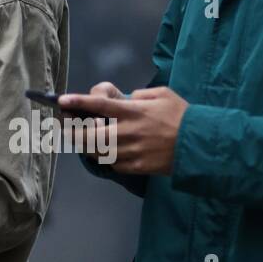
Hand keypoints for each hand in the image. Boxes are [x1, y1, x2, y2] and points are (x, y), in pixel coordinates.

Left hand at [57, 84, 188, 173]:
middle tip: (64, 128)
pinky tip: (106, 154)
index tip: (62, 101)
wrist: (200, 145)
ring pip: (98, 152)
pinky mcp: (137, 167)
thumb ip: (141, 95)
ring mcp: (132, 152)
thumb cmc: (182, 116)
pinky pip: (114, 164)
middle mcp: (129, 132)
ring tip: (81, 141)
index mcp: (134, 111)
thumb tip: (127, 99)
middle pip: (90, 135)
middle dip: (72, 132)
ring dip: (87, 146)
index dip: (78, 103)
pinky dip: (107, 158)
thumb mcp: (163, 94)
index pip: (99, 106)